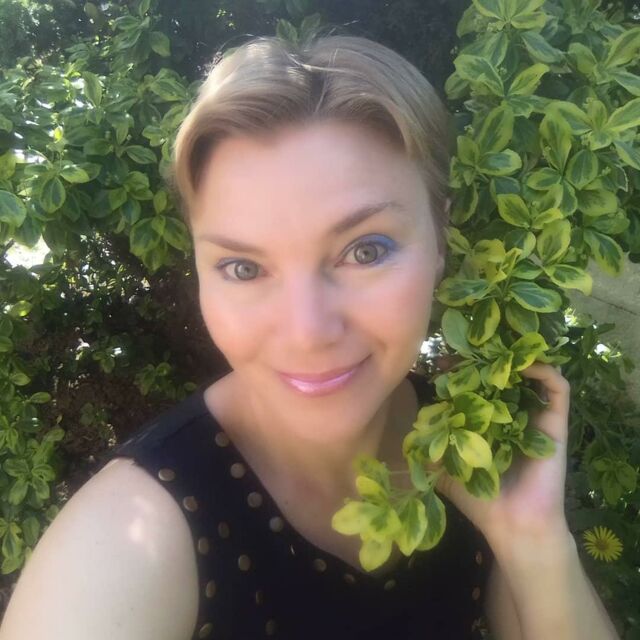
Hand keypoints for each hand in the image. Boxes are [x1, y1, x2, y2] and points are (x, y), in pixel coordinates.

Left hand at [431, 362, 571, 546]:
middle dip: (486, 358)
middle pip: (503, 374)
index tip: (444, 361)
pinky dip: (544, 370)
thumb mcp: (443, 470)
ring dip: (516, 358)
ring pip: (532, 374)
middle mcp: (511, 414)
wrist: (512, 525)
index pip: (476, 385)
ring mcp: (534, 416)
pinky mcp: (556, 424)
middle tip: (467, 348)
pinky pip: (558, 388)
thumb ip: (428, 448)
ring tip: (497, 349)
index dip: (462, 370)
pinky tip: (524, 364)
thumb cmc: (480, 499)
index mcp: (487, 421)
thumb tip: (409, 429)